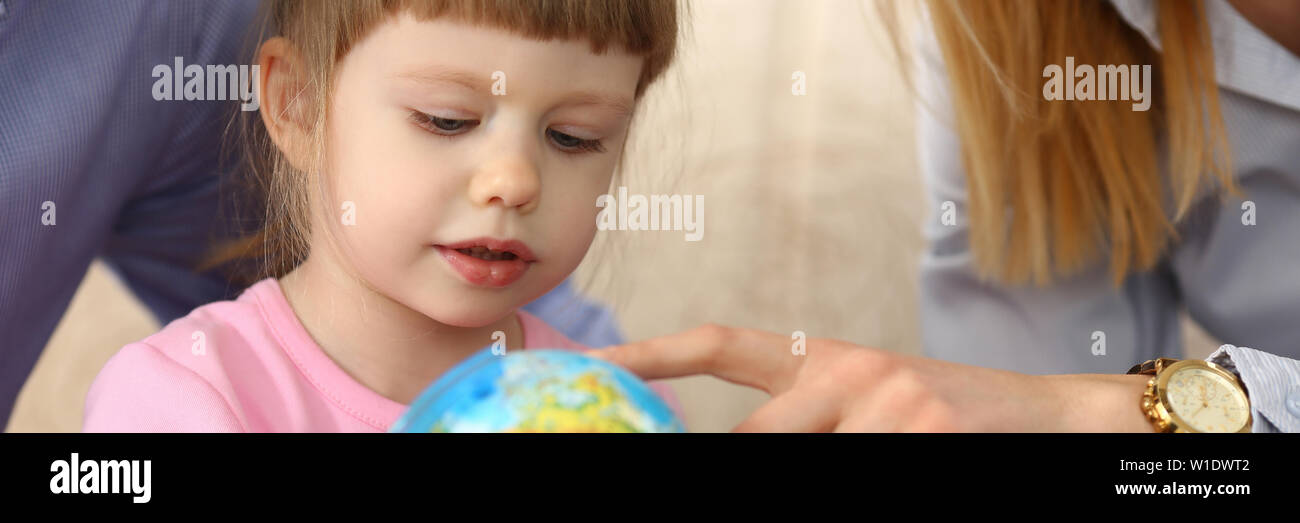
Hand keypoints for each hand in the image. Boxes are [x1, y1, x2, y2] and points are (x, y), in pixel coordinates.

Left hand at [587, 324, 1154, 431]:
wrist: (1046, 416)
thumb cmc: (940, 417)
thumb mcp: (867, 403)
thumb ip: (804, 416)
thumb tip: (735, 444)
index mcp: (821, 358)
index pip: (722, 344)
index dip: (654, 352)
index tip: (596, 360)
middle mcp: (847, 369)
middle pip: (759, 435)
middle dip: (752, 458)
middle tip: (746, 459)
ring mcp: (886, 398)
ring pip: (804, 455)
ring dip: (833, 465)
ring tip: (879, 446)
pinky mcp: (921, 426)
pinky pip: (860, 470)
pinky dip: (870, 477)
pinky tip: (899, 456)